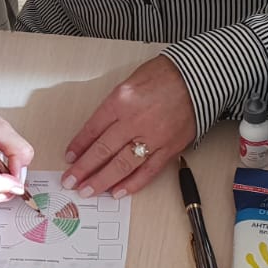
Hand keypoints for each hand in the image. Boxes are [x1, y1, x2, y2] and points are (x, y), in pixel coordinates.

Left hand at [62, 56, 196, 197]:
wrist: (197, 77)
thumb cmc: (162, 76)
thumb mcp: (127, 84)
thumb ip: (112, 107)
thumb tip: (96, 132)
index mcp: (120, 102)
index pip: (92, 129)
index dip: (78, 146)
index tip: (69, 158)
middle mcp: (135, 121)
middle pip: (103, 150)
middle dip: (84, 169)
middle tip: (70, 182)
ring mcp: (154, 137)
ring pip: (123, 165)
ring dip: (103, 180)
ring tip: (88, 191)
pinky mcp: (171, 148)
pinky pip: (149, 171)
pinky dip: (133, 183)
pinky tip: (118, 192)